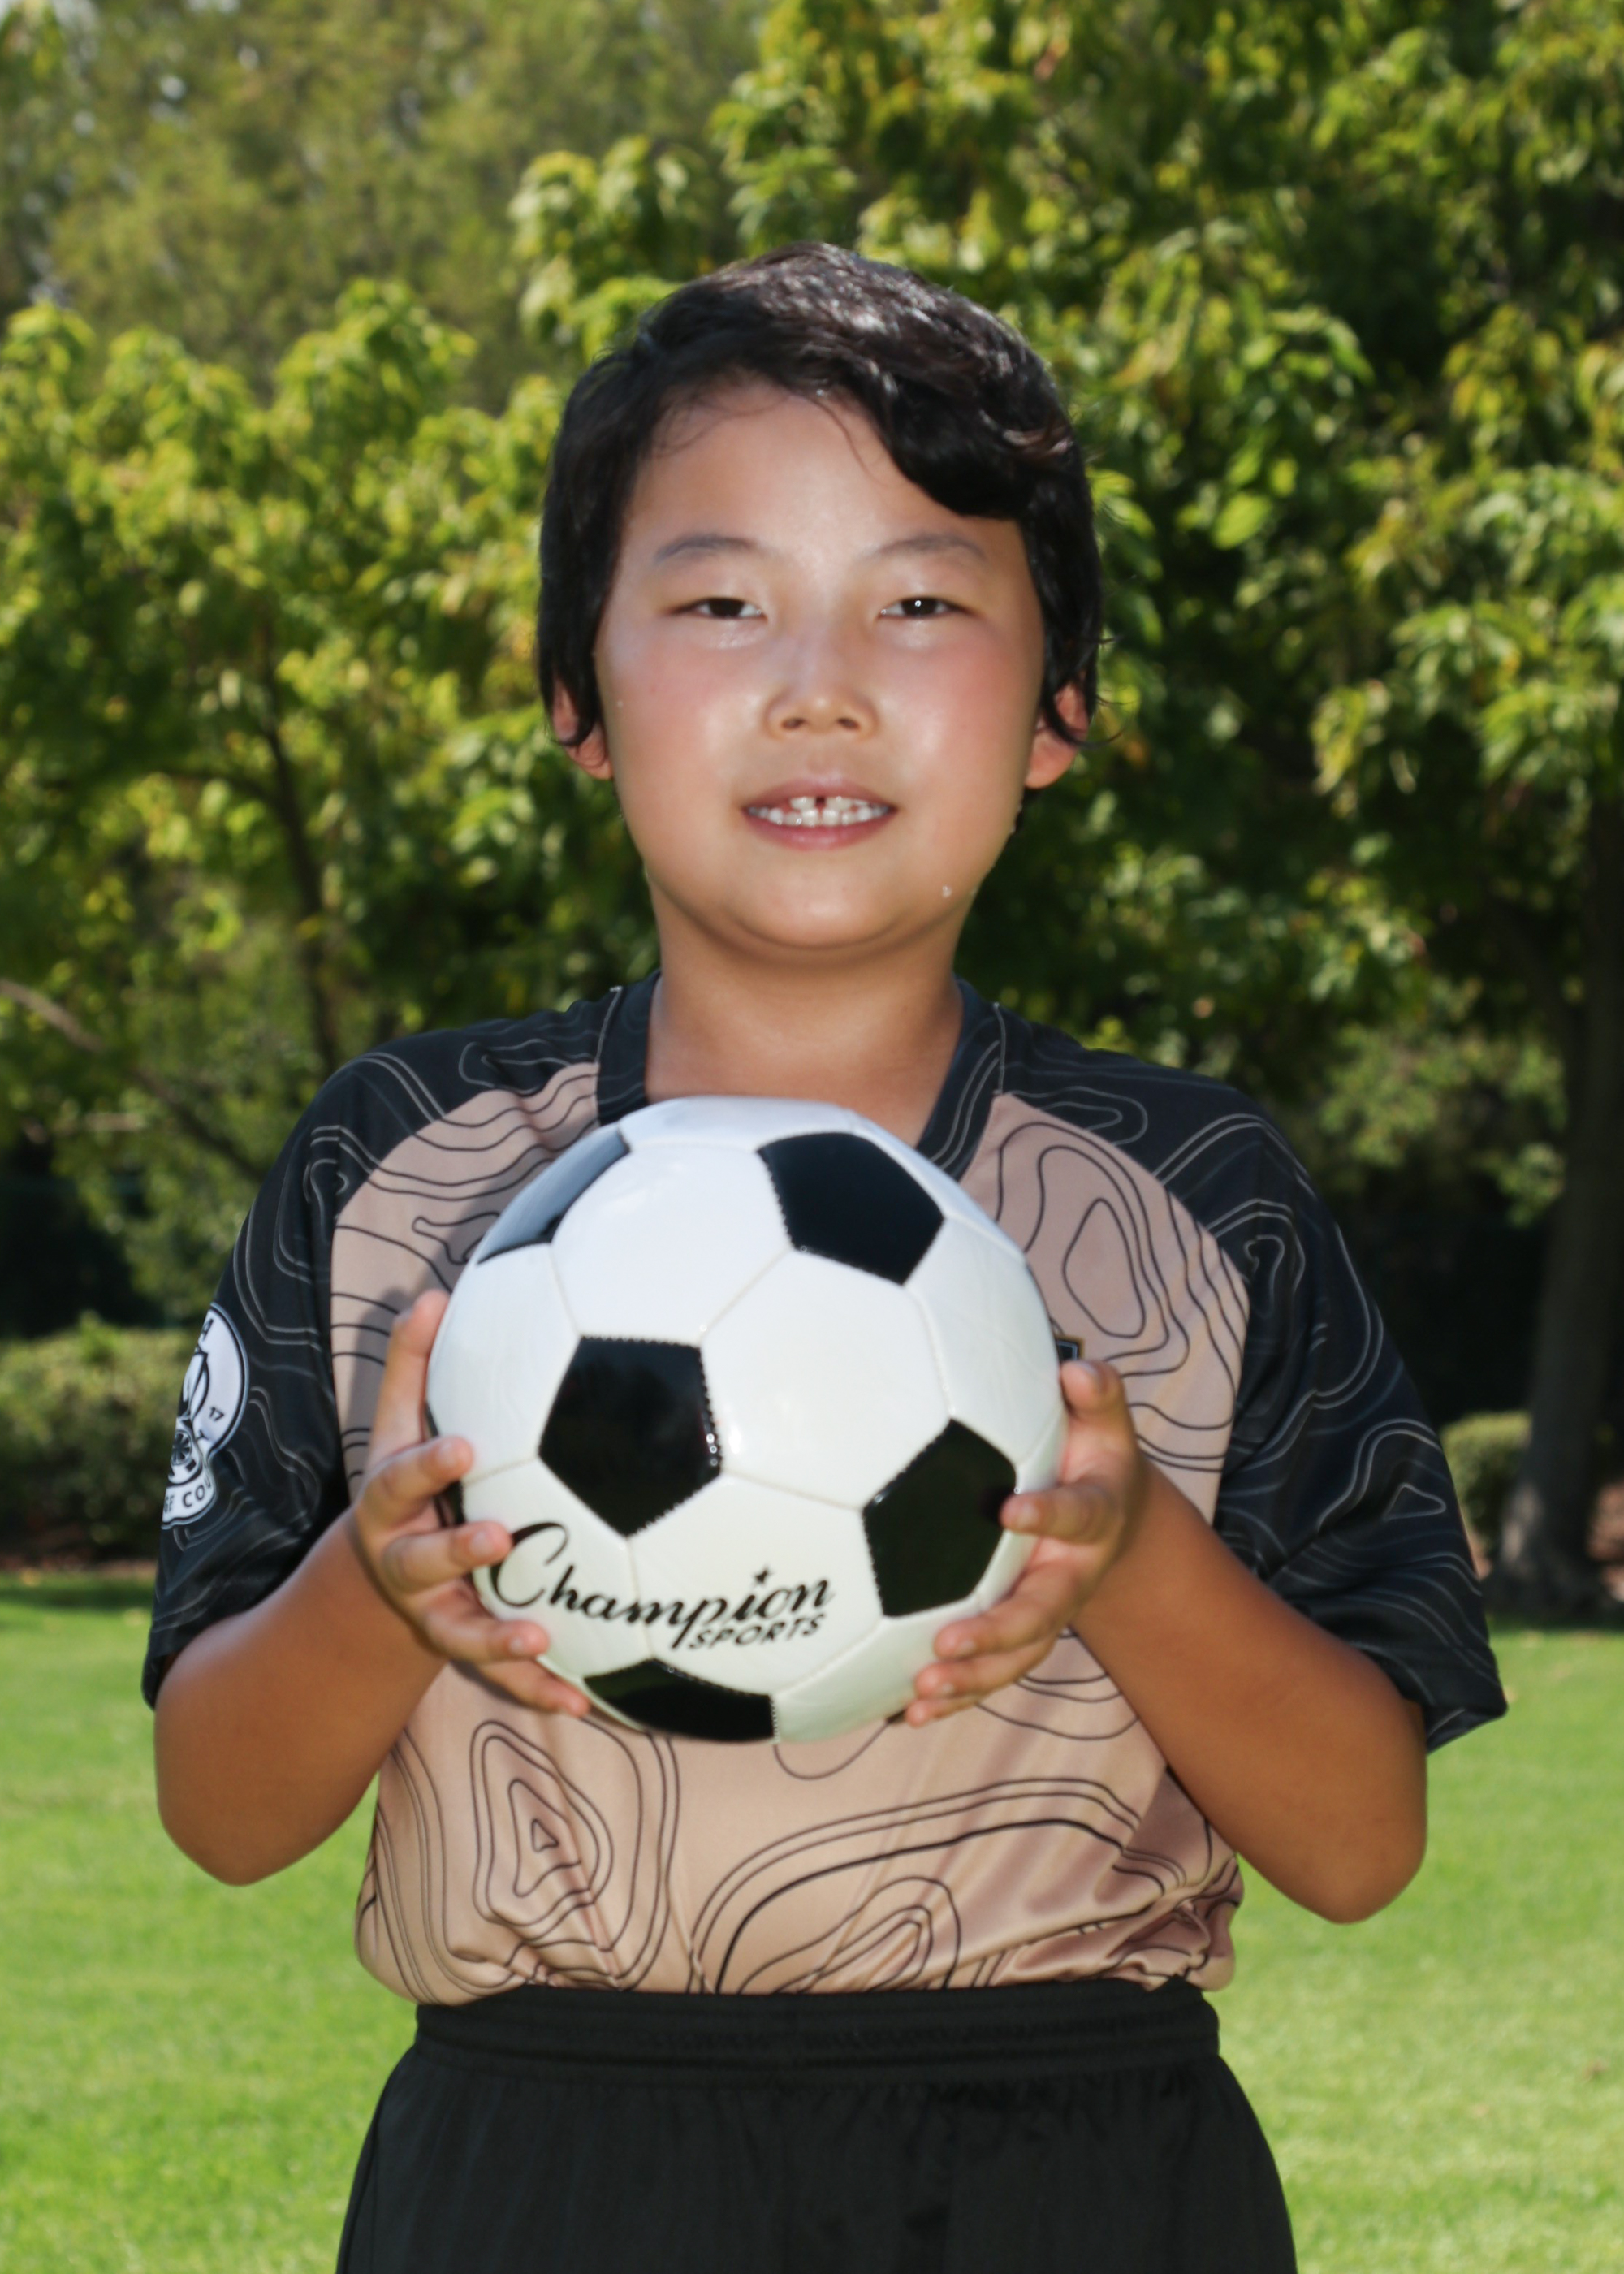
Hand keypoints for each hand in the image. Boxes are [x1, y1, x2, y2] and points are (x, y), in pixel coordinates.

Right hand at [348, 1291, 589, 1717]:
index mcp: (391, 1504)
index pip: (401, 1478)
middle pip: (422, 1560)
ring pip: (459, 1632)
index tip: (463, 1444)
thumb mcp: (398, 1426)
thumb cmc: (410, 1481)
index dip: (428, 1463)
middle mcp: (406, 1563)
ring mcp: (435, 1612)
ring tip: (538, 1638)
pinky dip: (540, 1690)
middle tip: (499, 1537)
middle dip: (458, 1551)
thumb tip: (433, 1294)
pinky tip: (585, 1702)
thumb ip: (410, 1365)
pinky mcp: (467, 1647)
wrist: (381, 1576)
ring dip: (497, 1638)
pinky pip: (502, 1678)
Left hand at [905, 1358, 1147, 1724]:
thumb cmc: (1094, 1454)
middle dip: (997, 1631)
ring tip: (921, 1693)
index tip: (1010, 1510)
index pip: (1076, 1516)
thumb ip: (1097, 1393)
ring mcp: (1046, 1611)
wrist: (1115, 1516)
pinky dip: (953, 1697)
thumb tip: (1076, 1368)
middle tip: (948, 1642)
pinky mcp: (1019, 1634)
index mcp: (1094, 1518)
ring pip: (1015, 1657)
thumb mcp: (1104, 1421)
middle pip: (1041, 1613)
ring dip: (971, 1681)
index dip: (1047, 1516)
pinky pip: (989, 1673)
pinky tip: (903, 1714)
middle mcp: (1071, 1575)